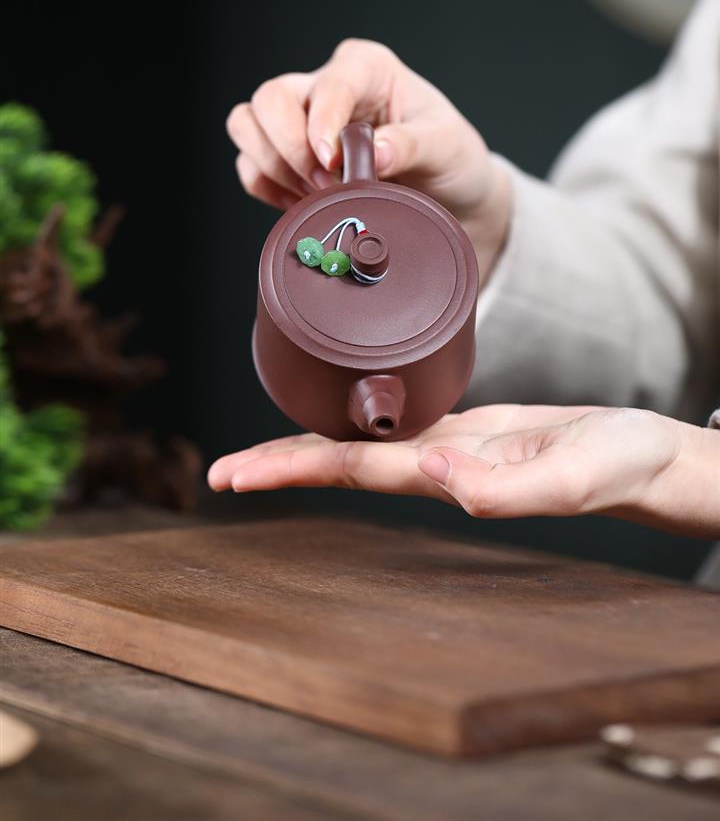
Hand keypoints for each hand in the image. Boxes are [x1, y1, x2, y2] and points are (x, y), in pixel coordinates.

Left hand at [208, 406, 718, 537]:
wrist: (645, 456)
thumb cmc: (618, 466)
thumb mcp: (572, 476)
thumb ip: (505, 487)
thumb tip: (435, 471)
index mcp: (449, 473)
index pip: (354, 470)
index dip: (292, 469)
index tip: (236, 476)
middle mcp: (437, 464)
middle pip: (343, 463)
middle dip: (281, 466)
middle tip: (222, 473)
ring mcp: (449, 447)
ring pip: (363, 445)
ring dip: (310, 446)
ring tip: (261, 450)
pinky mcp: (468, 427)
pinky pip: (396, 423)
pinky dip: (357, 419)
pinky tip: (341, 413)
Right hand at [227, 39, 511, 279]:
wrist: (448, 197)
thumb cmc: (449, 159)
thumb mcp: (447, 147)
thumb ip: (411, 145)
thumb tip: (374, 152)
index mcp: (366, 68)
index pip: (327, 85)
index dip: (321, 124)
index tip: (333, 164)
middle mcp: (326, 86)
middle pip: (270, 98)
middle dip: (288, 147)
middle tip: (326, 184)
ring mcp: (300, 119)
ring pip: (246, 125)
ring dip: (272, 166)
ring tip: (317, 194)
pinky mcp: (285, 155)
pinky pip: (250, 165)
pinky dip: (267, 188)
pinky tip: (303, 203)